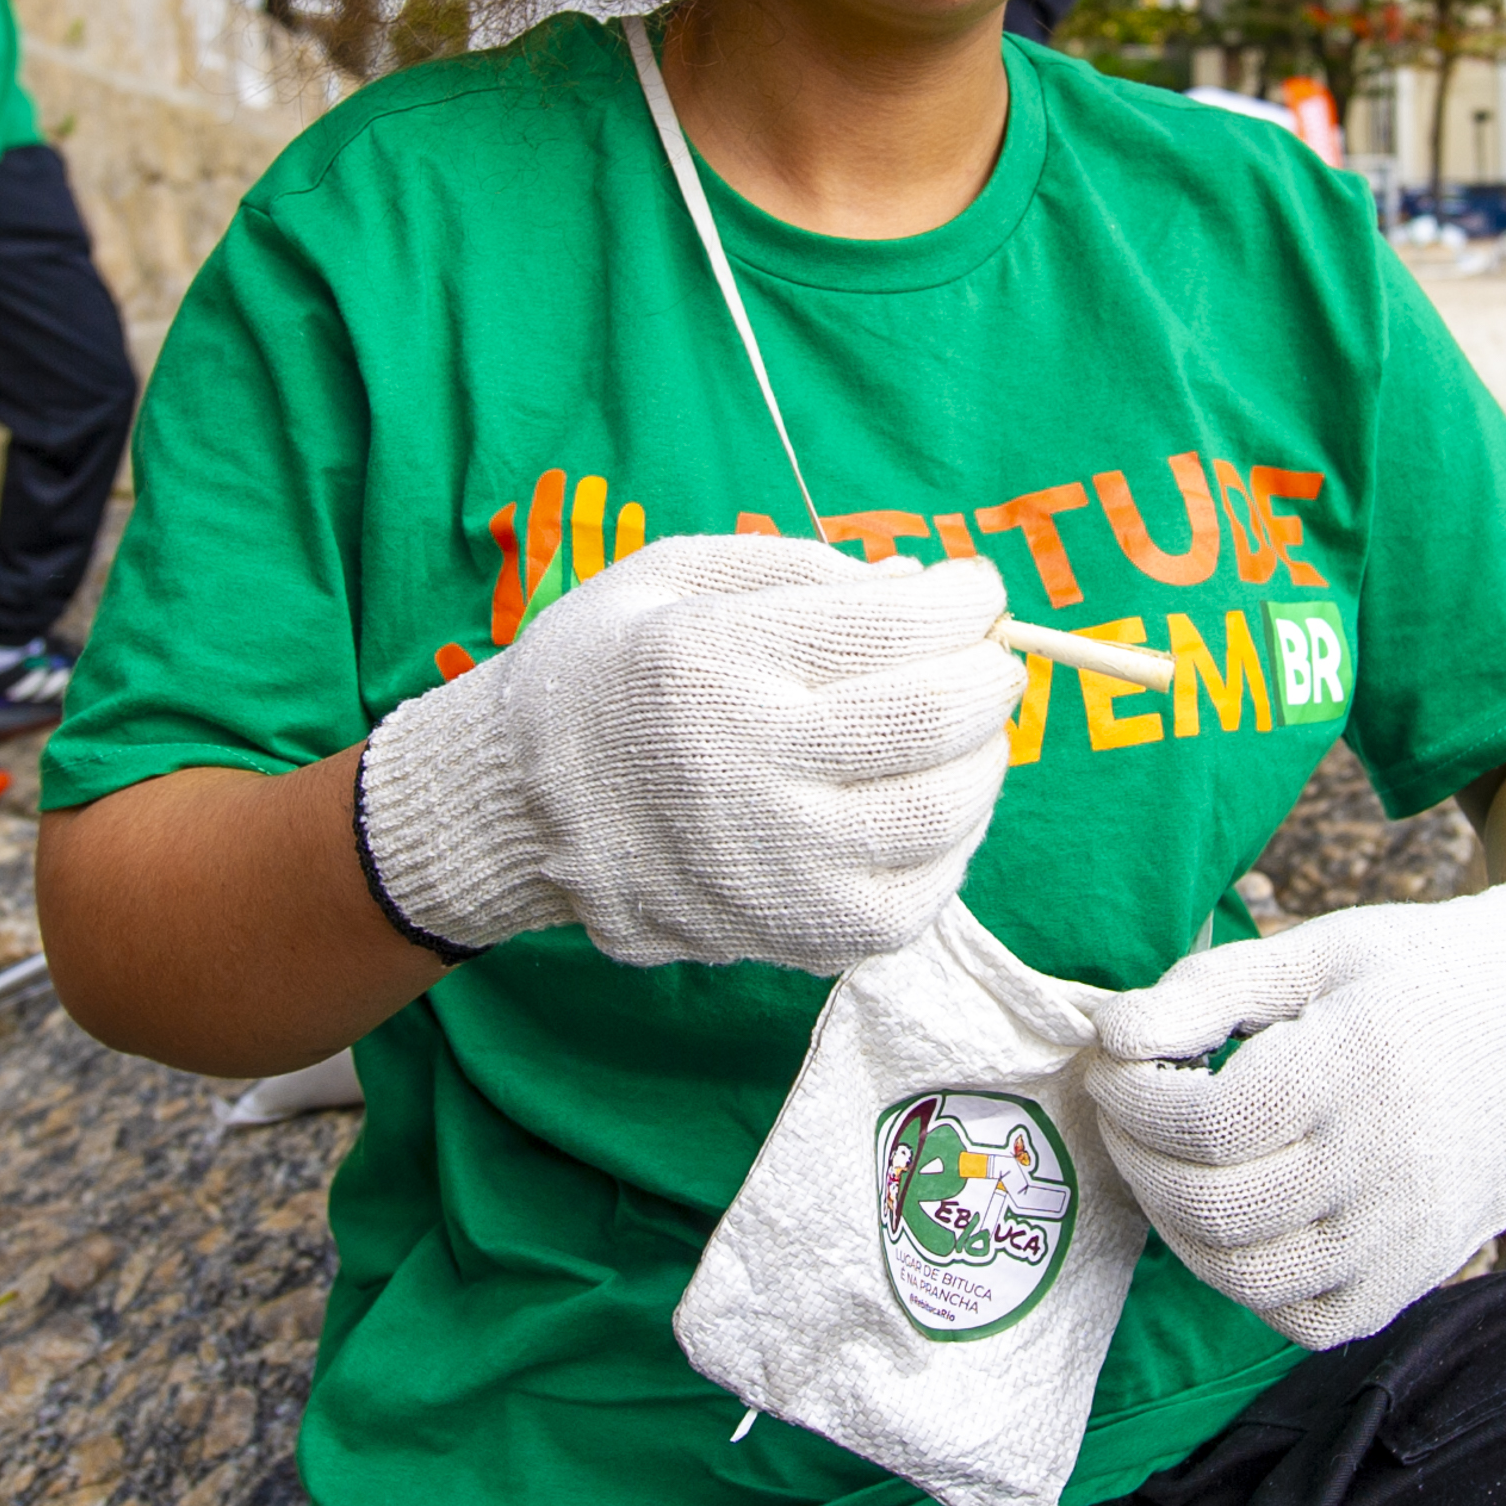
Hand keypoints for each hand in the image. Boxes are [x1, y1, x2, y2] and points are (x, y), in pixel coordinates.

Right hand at [355, 533, 1019, 973]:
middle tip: (987, 658)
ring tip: (962, 729)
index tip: (972, 588)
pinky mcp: (796, 937)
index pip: (898, 626)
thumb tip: (925, 585)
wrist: (514, 811)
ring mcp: (775, 868)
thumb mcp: (674, 576)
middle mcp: (747, 769)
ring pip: (947, 811)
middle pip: (938, 718)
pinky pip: (922, 896)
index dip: (965, 599)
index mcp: (714, 662)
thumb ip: (802, 569)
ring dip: (983, 758)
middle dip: (990, 675)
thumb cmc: (603, 675)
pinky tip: (919, 803)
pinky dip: (948, 842)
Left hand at [1084, 883, 1505, 1348]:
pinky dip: (1247, 1283)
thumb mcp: (1310, 952)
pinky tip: (1235, 1224)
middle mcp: (1386, 1161)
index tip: (1111, 1066)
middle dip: (1136, 1160)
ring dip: (1177, 1227)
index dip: (1131, 1100)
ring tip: (1166, 1169)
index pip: (1205, 1121)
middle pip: (1213, 1206)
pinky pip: (1306, 1320)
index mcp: (1356, 1065)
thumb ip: (1207, 991)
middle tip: (1125, 1118)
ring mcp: (1405, 1232)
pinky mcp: (1415, 1276)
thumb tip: (1112, 1035)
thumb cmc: (1404, 975)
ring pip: (1247, 1276)